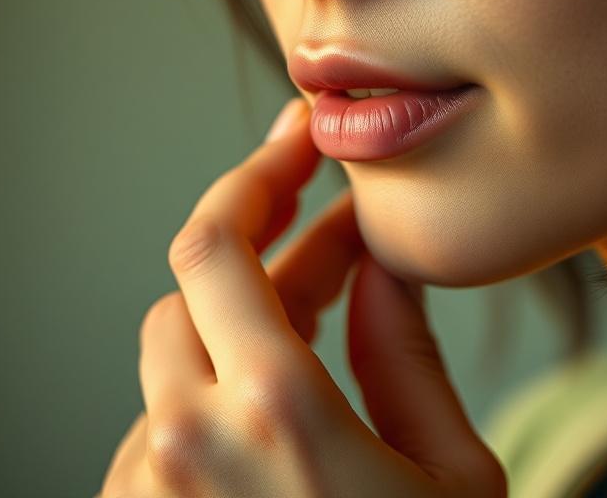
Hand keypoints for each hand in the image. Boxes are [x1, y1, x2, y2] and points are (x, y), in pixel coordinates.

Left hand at [96, 97, 506, 497]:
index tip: (295, 143)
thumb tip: (382, 273)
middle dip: (263, 242)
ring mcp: (151, 488)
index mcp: (274, 410)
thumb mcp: (454, 476)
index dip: (256, 175)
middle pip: (191, 287)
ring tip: (322, 309)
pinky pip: (165, 424)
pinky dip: (218, 390)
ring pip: (178, 355)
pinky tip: (277, 399)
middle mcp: (188, 443)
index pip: (218, 246)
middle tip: (322, 216)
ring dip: (243, 322)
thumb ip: (408, 360)